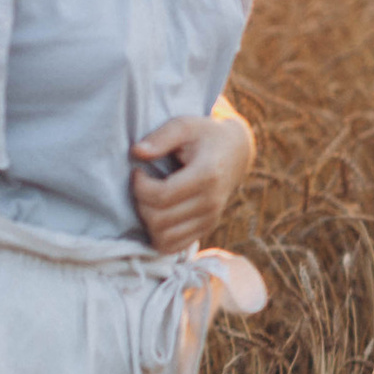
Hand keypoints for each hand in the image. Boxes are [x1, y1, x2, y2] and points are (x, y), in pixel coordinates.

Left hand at [130, 105, 254, 252]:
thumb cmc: (205, 136)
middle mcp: (211, 203)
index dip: (139, 186)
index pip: (161, 196)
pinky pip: (173, 247)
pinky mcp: (205, 229)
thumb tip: (137, 152)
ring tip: (149, 200)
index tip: (138, 171)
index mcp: (206, 175)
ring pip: (163, 239)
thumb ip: (161, 137)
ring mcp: (209, 219)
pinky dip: (157, 236)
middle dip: (140, 203)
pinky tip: (157, 213)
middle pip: (158, 220)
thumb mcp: (184, 125)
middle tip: (142, 185)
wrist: (236, 153)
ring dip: (147, 221)